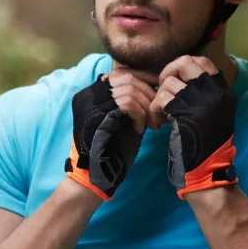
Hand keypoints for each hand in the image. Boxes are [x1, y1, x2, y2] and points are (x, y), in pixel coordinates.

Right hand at [64, 67, 157, 199]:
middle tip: (158, 111)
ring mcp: (90, 103)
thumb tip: (154, 86)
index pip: (119, 73)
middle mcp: (88, 94)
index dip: (142, 77)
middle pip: (125, 77)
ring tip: (152, 123)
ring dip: (146, 106)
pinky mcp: (96, 114)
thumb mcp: (121, 120)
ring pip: (128, 88)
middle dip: (148, 92)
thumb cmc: (111, 150)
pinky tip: (140, 129)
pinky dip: (139, 114)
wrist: (94, 175)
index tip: (158, 88)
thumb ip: (129, 102)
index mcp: (91, 93)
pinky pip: (127, 103)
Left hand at [148, 56, 238, 199]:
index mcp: (224, 92)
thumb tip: (179, 77)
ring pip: (170, 82)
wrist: (207, 172)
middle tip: (162, 91)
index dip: (182, 66)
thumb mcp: (212, 116)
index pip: (204, 62)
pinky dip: (153, 110)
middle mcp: (216, 94)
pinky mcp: (188, 115)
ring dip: (157, 98)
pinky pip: (162, 99)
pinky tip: (157, 123)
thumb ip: (202, 95)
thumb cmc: (205, 147)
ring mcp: (203, 103)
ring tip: (159, 115)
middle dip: (167, 73)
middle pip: (186, 62)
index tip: (173, 80)